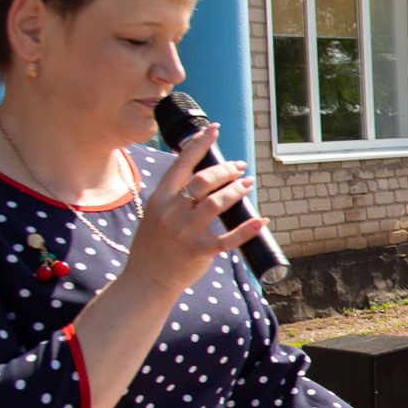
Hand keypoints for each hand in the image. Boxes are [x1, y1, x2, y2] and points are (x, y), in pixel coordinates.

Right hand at [123, 123, 264, 295]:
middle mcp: (171, 211)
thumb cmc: (154, 244)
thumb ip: (173, 197)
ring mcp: (185, 231)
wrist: (146, 279)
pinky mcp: (200, 250)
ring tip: (249, 184)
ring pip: (217, 203)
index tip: (214, 129)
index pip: (181, 163)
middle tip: (240, 167)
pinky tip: (261, 220)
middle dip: (226, 170)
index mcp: (159, 198)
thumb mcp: (155, 214)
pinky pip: (229, 238)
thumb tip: (201, 177)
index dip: (199, 144)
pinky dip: (247, 228)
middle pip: (203, 180)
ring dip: (237, 190)